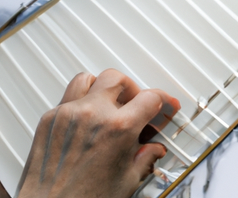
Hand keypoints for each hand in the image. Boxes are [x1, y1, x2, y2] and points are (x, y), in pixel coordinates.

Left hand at [16, 69, 179, 197]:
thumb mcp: (126, 182)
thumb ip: (144, 158)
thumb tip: (152, 150)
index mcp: (118, 128)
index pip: (150, 97)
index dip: (163, 100)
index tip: (165, 104)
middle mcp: (93, 114)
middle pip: (118, 79)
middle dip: (132, 89)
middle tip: (135, 104)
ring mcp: (69, 114)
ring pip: (89, 79)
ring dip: (103, 88)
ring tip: (108, 103)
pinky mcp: (50, 119)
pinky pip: (68, 97)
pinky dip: (81, 103)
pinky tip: (86, 118)